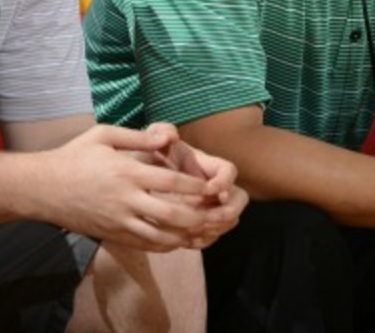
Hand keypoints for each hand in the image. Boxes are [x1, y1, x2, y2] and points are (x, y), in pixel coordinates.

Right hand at [44, 124, 219, 251]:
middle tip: (213, 213)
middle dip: (197, 216)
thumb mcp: (104, 135)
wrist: (40, 188)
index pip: (170, 182)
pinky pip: (144, 245)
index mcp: (126, 172)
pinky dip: (165, 245)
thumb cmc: (74, 156)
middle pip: (171, 215)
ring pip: (160, 237)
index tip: (210, 186)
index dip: (195, 186)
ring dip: (185, 236)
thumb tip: (167, 137)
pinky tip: (178, 240)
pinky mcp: (111, 235)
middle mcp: (125, 200)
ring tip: (202, 230)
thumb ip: (138, 137)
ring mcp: (118, 221)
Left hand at [148, 126, 248, 248]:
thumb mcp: (150, 141)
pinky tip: (184, 241)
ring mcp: (210, 205)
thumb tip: (171, 136)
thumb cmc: (147, 156)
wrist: (135, 180)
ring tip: (192, 232)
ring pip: (230, 220)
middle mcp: (213, 186)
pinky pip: (213, 236)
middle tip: (205, 217)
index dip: (224, 182)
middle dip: (227, 210)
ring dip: (215, 228)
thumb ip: (159, 132)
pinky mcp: (200, 222)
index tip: (207, 190)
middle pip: (239, 199)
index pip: (229, 170)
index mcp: (206, 165)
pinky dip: (203, 240)